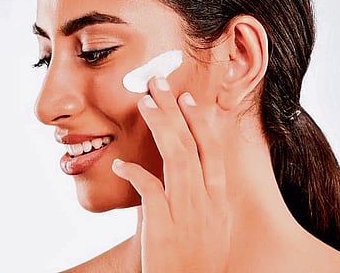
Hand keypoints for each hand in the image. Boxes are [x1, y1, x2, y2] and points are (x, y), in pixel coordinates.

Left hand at [111, 76, 230, 271]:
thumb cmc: (197, 260)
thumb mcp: (213, 225)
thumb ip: (201, 195)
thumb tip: (183, 169)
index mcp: (220, 198)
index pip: (213, 148)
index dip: (200, 120)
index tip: (187, 99)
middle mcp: (207, 200)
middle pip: (192, 143)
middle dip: (174, 109)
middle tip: (158, 84)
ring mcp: (187, 212)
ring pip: (175, 156)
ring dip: (158, 125)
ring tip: (142, 103)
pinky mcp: (164, 225)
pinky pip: (148, 189)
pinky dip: (133, 172)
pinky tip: (119, 165)